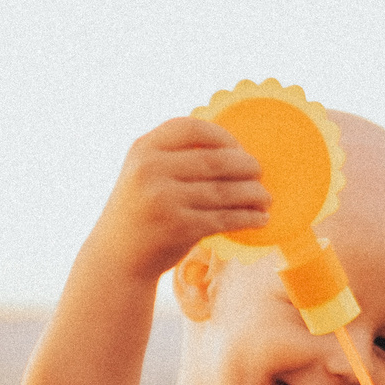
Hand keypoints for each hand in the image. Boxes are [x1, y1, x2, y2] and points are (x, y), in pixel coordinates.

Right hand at [94, 117, 270, 283]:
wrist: (118, 257)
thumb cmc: (141, 211)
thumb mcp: (144, 173)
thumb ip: (174, 155)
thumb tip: (231, 146)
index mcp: (144, 149)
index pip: (192, 128)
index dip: (222, 136)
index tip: (238, 148)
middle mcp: (152, 170)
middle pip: (215, 160)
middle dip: (245, 165)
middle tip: (259, 172)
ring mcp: (166, 199)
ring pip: (224, 191)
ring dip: (253, 194)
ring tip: (266, 198)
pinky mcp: (181, 227)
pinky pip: (225, 218)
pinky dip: (247, 217)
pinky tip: (260, 218)